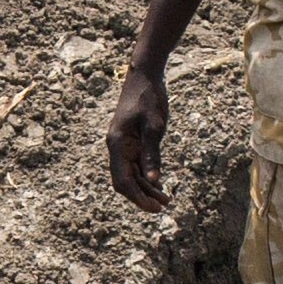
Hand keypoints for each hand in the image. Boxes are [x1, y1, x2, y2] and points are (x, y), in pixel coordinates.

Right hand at [105, 59, 173, 214]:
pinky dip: (146, 176)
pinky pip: (136, 164)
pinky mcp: (131, 141)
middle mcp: (116, 147)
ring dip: (146, 188)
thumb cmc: (149, 97)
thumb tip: (152, 181)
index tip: (153, 209)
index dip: (137, 197)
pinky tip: (159, 185)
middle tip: (161, 208)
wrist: (144, 75)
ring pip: (131, 174)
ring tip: (165, 200)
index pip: (122, 180)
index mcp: (117, 143)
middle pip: (125, 181)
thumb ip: (152, 154)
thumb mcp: (154, 126)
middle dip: (141, 196)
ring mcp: (123, 144)